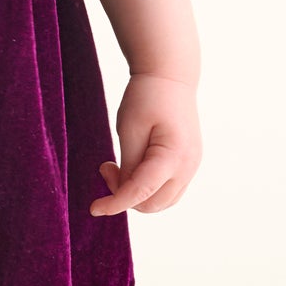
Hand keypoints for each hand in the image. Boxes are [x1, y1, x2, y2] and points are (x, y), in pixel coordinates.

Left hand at [91, 73, 200, 216]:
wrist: (170, 77)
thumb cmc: (147, 97)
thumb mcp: (129, 129)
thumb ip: (128, 165)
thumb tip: (125, 193)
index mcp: (174, 156)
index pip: (141, 192)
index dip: (115, 203)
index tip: (94, 208)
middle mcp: (188, 167)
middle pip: (152, 204)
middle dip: (124, 196)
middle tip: (106, 167)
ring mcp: (191, 168)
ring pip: (161, 202)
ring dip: (136, 194)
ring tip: (117, 166)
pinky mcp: (188, 165)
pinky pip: (167, 190)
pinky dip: (147, 189)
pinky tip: (133, 168)